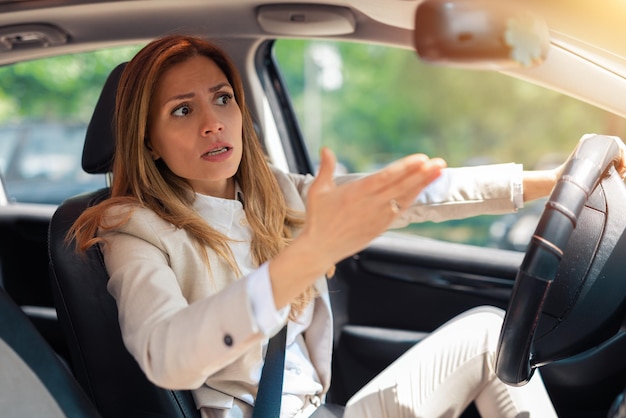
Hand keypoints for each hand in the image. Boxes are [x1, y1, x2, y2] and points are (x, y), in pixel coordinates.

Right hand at [269, 148, 445, 307]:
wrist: (319, 248)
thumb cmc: (317, 219)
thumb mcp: (318, 190)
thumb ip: (326, 168)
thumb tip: (326, 148)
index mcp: (356, 192)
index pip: (386, 177)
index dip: (405, 168)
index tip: (421, 159)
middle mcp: (370, 204)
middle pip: (401, 186)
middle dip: (421, 174)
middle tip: (439, 162)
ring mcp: (376, 217)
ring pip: (404, 198)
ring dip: (422, 185)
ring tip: (437, 172)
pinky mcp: (379, 227)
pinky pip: (399, 211)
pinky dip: (411, 200)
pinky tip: (421, 190)